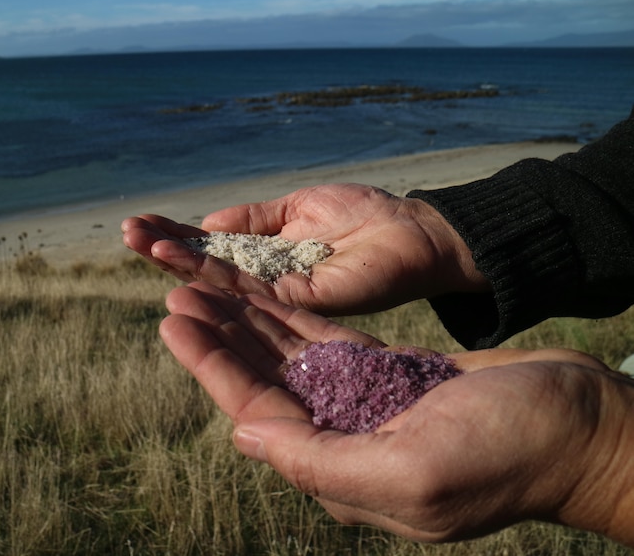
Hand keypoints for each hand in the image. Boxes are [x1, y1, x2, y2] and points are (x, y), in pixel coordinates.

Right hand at [122, 184, 488, 314]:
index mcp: (268, 255)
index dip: (178, 237)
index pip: (213, 249)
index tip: (141, 224)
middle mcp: (267, 280)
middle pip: (207, 268)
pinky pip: (246, 288)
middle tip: (125, 233)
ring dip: (176, 262)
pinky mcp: (297, 303)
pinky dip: (210, 275)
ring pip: (217, 281)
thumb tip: (207, 224)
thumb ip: (254, 219)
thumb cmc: (363, 215)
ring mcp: (279, 294)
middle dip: (166, 249)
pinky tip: (178, 261)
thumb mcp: (298, 207)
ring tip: (137, 241)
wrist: (411, 230)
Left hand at [159, 282, 633, 544]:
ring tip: (210, 286)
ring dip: (250, 322)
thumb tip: (245, 437)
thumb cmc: (513, 452)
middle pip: (264, 381)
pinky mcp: (390, 376)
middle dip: (221, 337)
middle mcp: (344, 438)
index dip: (211, 365)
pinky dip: (293, 319)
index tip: (173, 319)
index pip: (256, 412)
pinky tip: (266, 296)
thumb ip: (321, 462)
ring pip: (290, 359)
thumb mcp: (415, 471)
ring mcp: (366, 405)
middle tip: (179, 289)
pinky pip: (326, 344)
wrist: (584, 426)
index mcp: (342, 468)